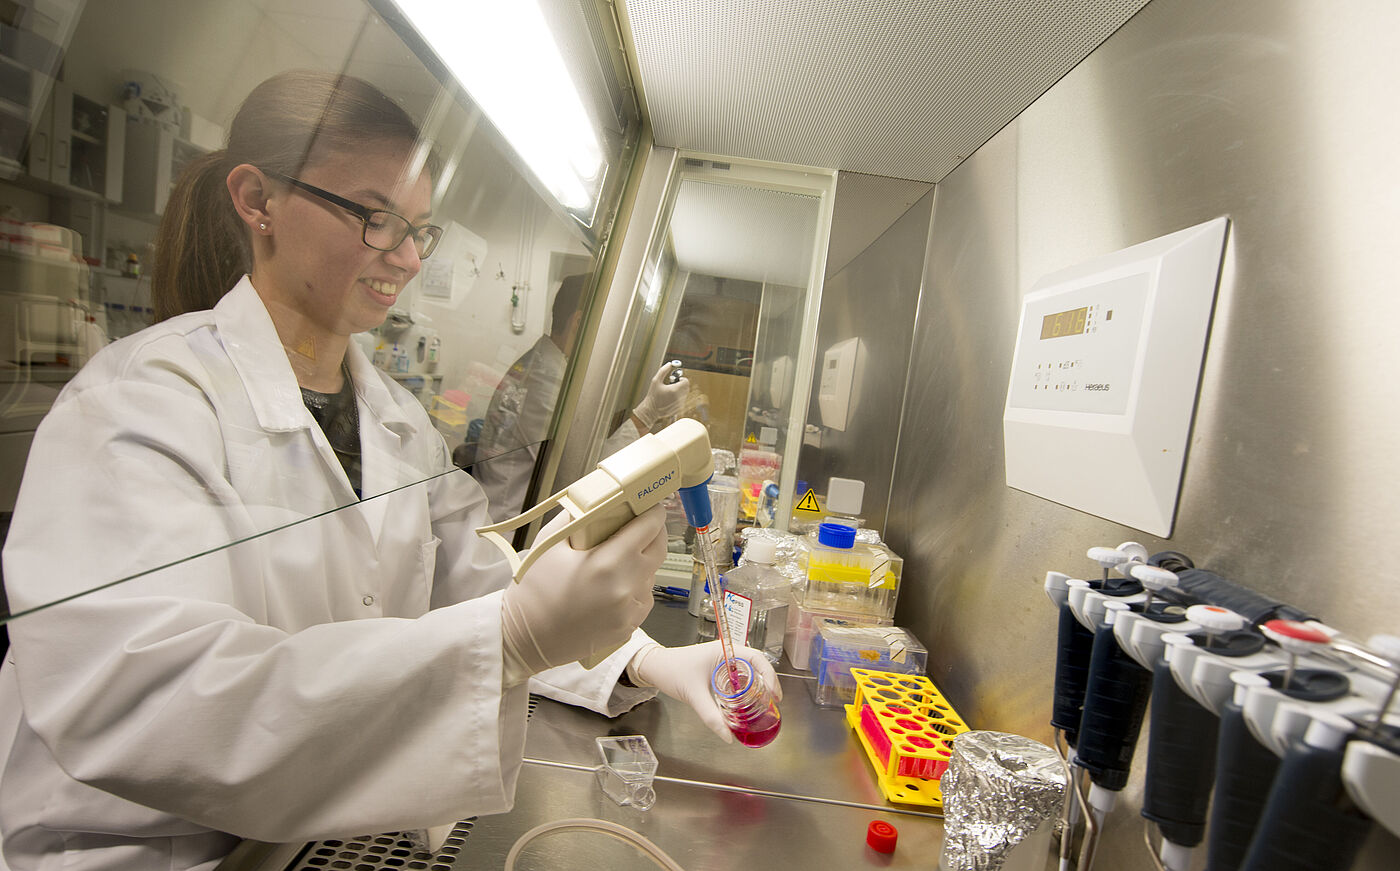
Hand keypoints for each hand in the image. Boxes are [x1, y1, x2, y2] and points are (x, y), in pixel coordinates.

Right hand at [500, 506, 666, 680]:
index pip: (649, 527)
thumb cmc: (534, 591)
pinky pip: (643, 600)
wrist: (526, 639)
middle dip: (653, 534)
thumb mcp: (549, 544)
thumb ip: (577, 517)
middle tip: (639, 527)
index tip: (648, 506)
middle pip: (659, 550)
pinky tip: (611, 588)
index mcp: (608, 562)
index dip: (651, 512)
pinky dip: (634, 589)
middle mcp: (626, 587)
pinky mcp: (629, 627)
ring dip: (641, 563)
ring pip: (651, 576)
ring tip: (615, 563)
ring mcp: (630, 611)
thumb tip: (597, 500)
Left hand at [628, 640, 781, 742]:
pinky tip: (747, 702)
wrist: (655, 667)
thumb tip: (728, 736)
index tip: (773, 694)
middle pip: (757, 666)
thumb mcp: (694, 695)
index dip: (769, 675)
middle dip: (767, 683)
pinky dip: (746, 689)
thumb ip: (711, 717)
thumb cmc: (672, 671)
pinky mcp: (718, 670)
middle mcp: (727, 654)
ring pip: (748, 672)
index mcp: (724, 650)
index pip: (757, 658)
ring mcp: (723, 662)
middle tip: (773, 702)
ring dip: (758, 686)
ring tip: (764, 704)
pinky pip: (738, 678)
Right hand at [632, 361, 688, 429]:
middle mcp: (679, 397)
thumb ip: (663, 371)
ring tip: (669, 392)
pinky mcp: (679, 408)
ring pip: (685, 394)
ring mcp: (680, 404)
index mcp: (674, 390)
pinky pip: (682, 400)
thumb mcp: (655, 381)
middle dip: (681, 384)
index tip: (674, 380)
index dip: (681, 379)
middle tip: (672, 385)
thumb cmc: (652, 396)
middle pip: (687, 387)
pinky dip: (678, 398)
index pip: (686, 381)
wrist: (651, 411)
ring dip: (680, 391)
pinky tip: (669, 399)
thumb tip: (669, 364)